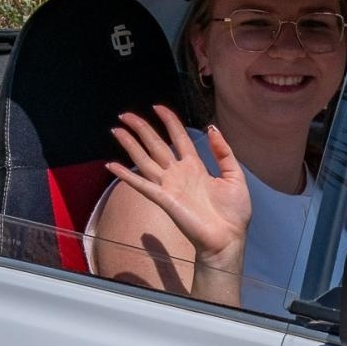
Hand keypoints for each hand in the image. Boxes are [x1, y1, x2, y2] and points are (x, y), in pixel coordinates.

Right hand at [106, 106, 251, 271]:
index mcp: (195, 166)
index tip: (158, 107)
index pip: (178, 137)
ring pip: (144, 160)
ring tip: (116, 130)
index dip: (168, 121)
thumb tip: (211, 127)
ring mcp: (169, 186)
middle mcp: (178, 173)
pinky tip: (111, 165)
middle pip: (155, 145)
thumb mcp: (235, 175)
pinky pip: (142, 185)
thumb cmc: (233, 213)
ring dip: (129, 145)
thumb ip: (223, 152)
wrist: (229, 239)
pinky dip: (126, 176)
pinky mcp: (164, 199)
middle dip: (141, 128)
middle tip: (125, 115)